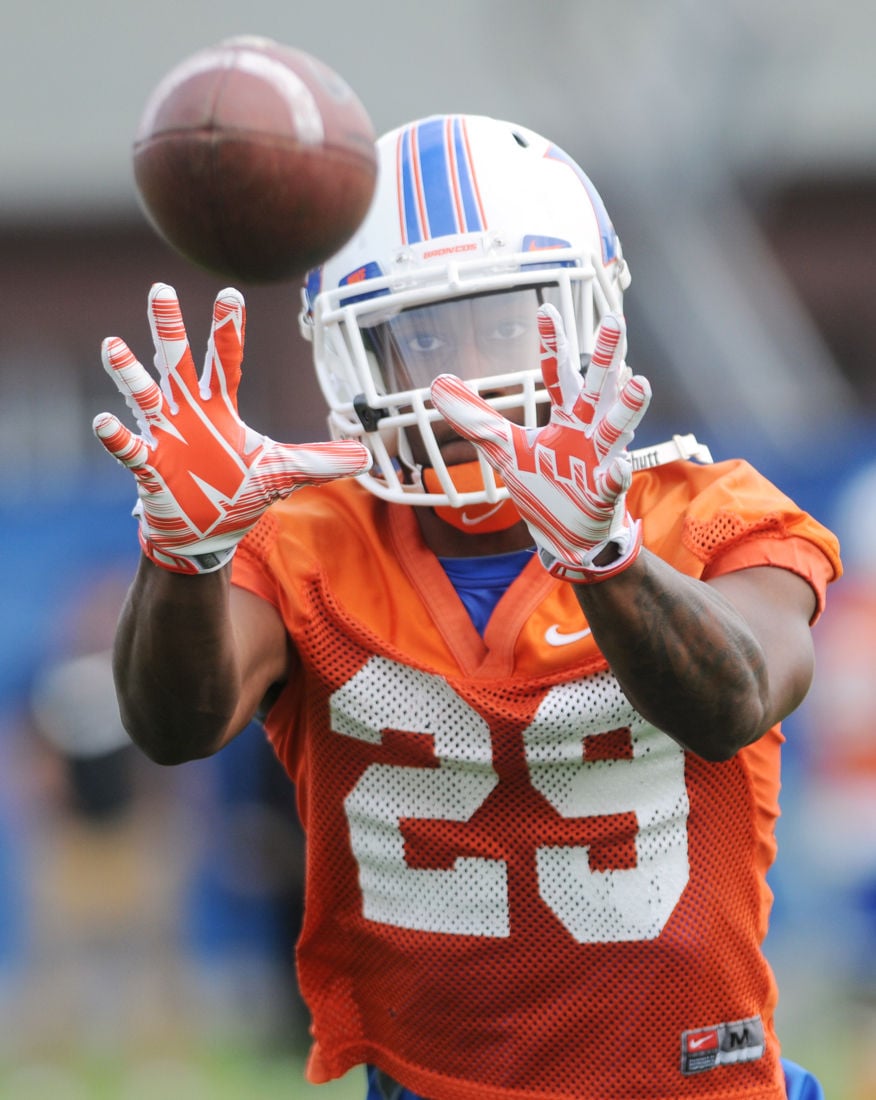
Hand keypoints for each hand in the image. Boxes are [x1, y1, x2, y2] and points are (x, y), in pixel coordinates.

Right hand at [93, 283, 370, 573]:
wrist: (207, 531)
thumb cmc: (238, 493)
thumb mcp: (284, 473)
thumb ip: (323, 461)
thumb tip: (368, 458)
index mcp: (220, 409)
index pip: (226, 361)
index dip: (228, 330)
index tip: (230, 294)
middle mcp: (189, 414)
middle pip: (179, 363)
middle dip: (170, 329)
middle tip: (160, 290)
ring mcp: (165, 437)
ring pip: (145, 397)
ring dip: (129, 375)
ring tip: (112, 346)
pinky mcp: (150, 467)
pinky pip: (130, 448)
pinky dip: (117, 436)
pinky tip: (103, 420)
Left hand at [430, 304, 650, 581]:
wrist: (568, 534)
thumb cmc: (546, 484)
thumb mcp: (506, 449)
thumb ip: (477, 418)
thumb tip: (437, 384)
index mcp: (566, 418)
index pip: (558, 375)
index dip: (552, 345)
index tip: (546, 310)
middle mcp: (587, 432)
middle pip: (596, 389)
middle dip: (606, 357)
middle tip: (615, 320)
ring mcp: (600, 461)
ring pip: (614, 430)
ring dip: (625, 408)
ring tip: (638, 381)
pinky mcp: (604, 494)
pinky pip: (614, 482)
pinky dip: (618, 474)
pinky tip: (621, 466)